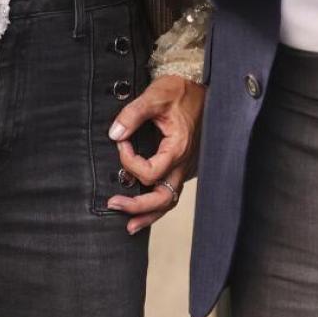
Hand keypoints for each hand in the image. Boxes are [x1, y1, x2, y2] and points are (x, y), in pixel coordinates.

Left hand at [106, 75, 204, 233]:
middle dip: (137, 206)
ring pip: (169, 201)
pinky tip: (144, 211)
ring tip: (129, 225)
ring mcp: (186, 168)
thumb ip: (133, 114)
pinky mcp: (183, 168)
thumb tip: (114, 134)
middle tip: (113, 205)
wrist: (205, 91)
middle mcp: (184, 164)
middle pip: (162, 198)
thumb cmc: (181, 92)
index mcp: (178, 148)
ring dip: (149, 214)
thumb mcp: (156, 95)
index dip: (129, 162)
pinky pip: (171, 193)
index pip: (149, 172)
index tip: (121, 143)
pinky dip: (157, 206)